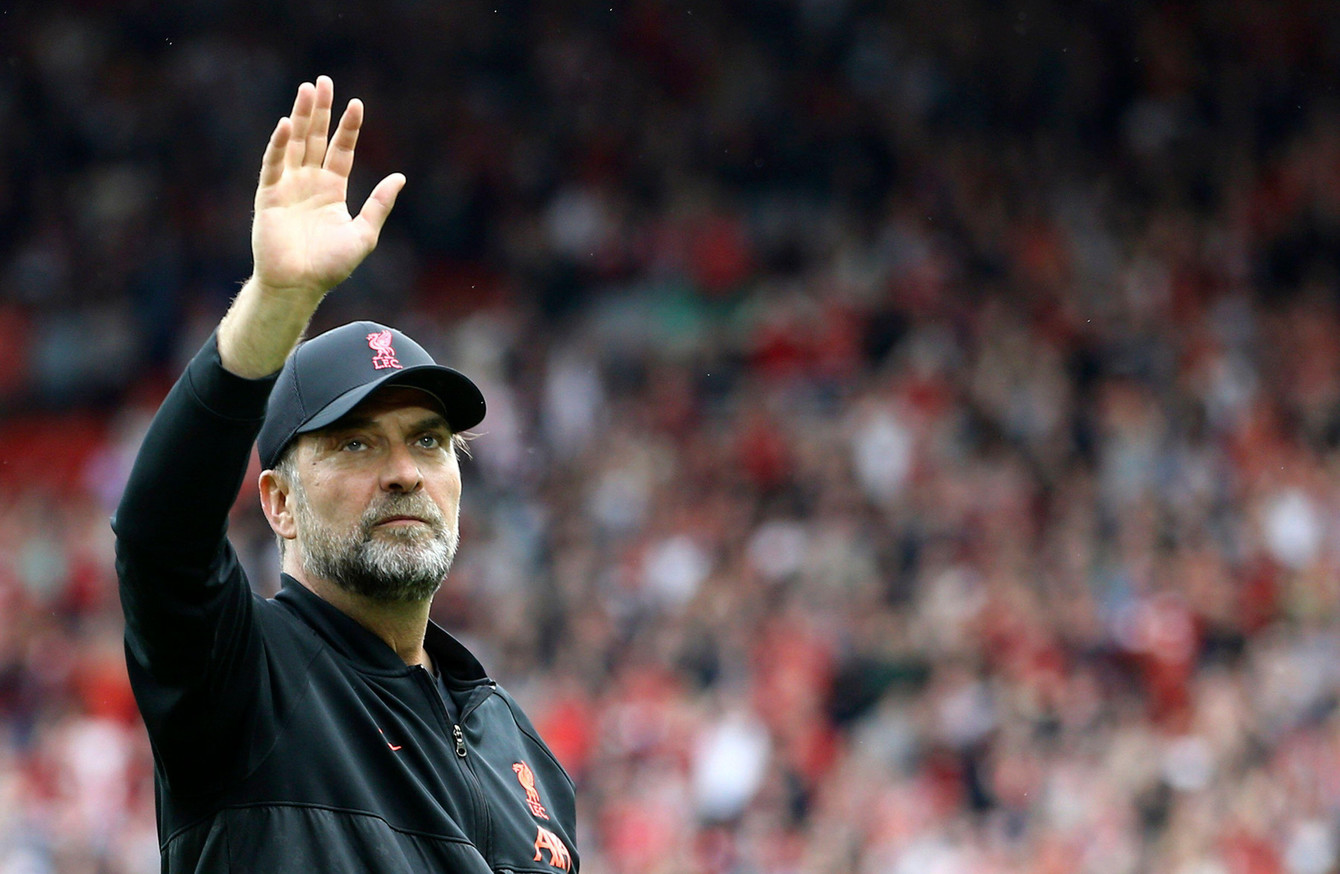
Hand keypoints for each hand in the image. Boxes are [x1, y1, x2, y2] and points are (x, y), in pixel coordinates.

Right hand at [250, 76, 405, 299]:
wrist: (299, 286)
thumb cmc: (330, 266)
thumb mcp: (364, 234)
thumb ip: (379, 204)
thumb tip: (400, 177)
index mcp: (332, 190)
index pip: (341, 150)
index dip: (348, 127)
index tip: (356, 104)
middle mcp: (309, 183)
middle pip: (316, 138)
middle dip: (320, 110)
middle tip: (324, 81)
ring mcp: (288, 187)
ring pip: (295, 143)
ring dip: (301, 117)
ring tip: (307, 90)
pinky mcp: (269, 196)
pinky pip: (274, 165)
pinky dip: (279, 144)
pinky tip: (288, 124)